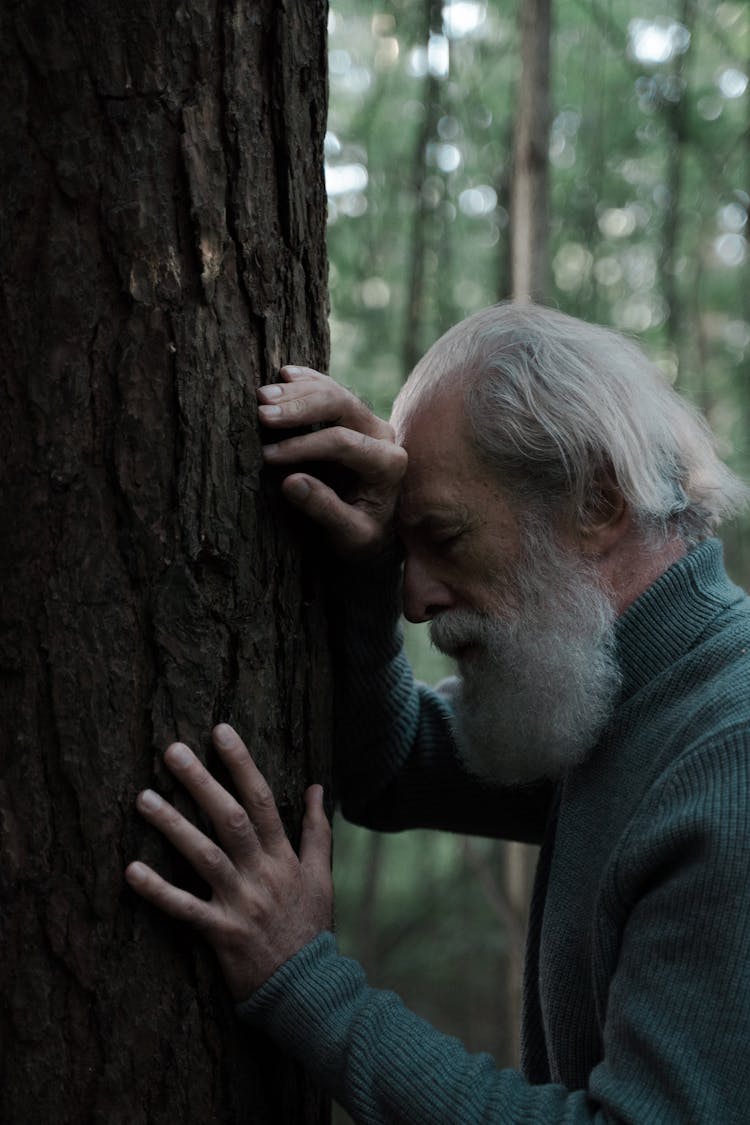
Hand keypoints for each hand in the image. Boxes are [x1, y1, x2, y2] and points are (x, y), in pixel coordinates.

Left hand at [125, 724, 331, 1000]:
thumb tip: (318, 787)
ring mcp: (241, 902)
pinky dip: (158, 891)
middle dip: (202, 782)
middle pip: (231, 819)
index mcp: (284, 856)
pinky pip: (186, 908)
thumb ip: (317, 830)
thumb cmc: (310, 926)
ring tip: (143, 798)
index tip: (220, 731)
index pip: (262, 800)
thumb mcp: (321, 875)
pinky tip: (132, 871)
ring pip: (205, 856)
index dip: (241, 764)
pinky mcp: (221, 933)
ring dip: (173, 826)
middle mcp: (263, 873)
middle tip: (172, 751)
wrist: (307, 987)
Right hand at [257, 365, 406, 556]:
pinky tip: (286, 374)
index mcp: (389, 464)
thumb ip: (325, 510)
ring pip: (334, 392)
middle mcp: (383, 436)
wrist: (379, 533)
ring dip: (296, 391)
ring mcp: (368, 422)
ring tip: (262, 396)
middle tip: (261, 412)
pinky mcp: (353, 418)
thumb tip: (290, 482)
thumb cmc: (365, 539)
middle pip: (341, 405)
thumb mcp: (351, 537)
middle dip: (298, 406)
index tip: (268, 456)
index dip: (302, 446)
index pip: (342, 442)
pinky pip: (331, 390)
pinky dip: (307, 381)